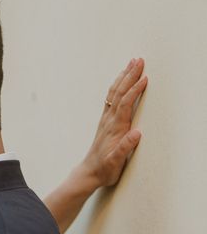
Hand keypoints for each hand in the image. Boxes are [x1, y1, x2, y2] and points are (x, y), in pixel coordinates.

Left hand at [81, 58, 147, 186]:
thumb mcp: (115, 162)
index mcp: (114, 128)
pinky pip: (111, 99)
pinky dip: (118, 87)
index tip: (144, 78)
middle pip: (119, 93)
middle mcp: (109, 121)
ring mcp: (106, 120)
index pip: (125, 104)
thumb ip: (125, 148)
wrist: (89, 173)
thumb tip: (136, 133)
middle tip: (139, 60)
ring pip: (114, 94)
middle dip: (129, 76)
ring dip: (123, 77)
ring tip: (131, 63)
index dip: (134, 90)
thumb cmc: (104, 169)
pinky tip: (121, 81)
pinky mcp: (106, 122)